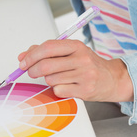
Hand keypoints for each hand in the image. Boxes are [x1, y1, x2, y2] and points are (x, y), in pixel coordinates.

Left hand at [18, 39, 133, 101]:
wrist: (113, 78)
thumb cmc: (88, 64)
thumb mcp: (71, 51)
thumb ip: (47, 51)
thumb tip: (24, 56)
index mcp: (76, 45)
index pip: (48, 47)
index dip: (32, 55)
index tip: (23, 61)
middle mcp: (81, 59)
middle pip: (46, 64)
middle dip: (33, 69)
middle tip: (31, 71)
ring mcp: (84, 75)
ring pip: (51, 79)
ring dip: (48, 80)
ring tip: (58, 77)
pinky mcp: (85, 90)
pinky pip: (59, 91)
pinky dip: (57, 89)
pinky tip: (66, 85)